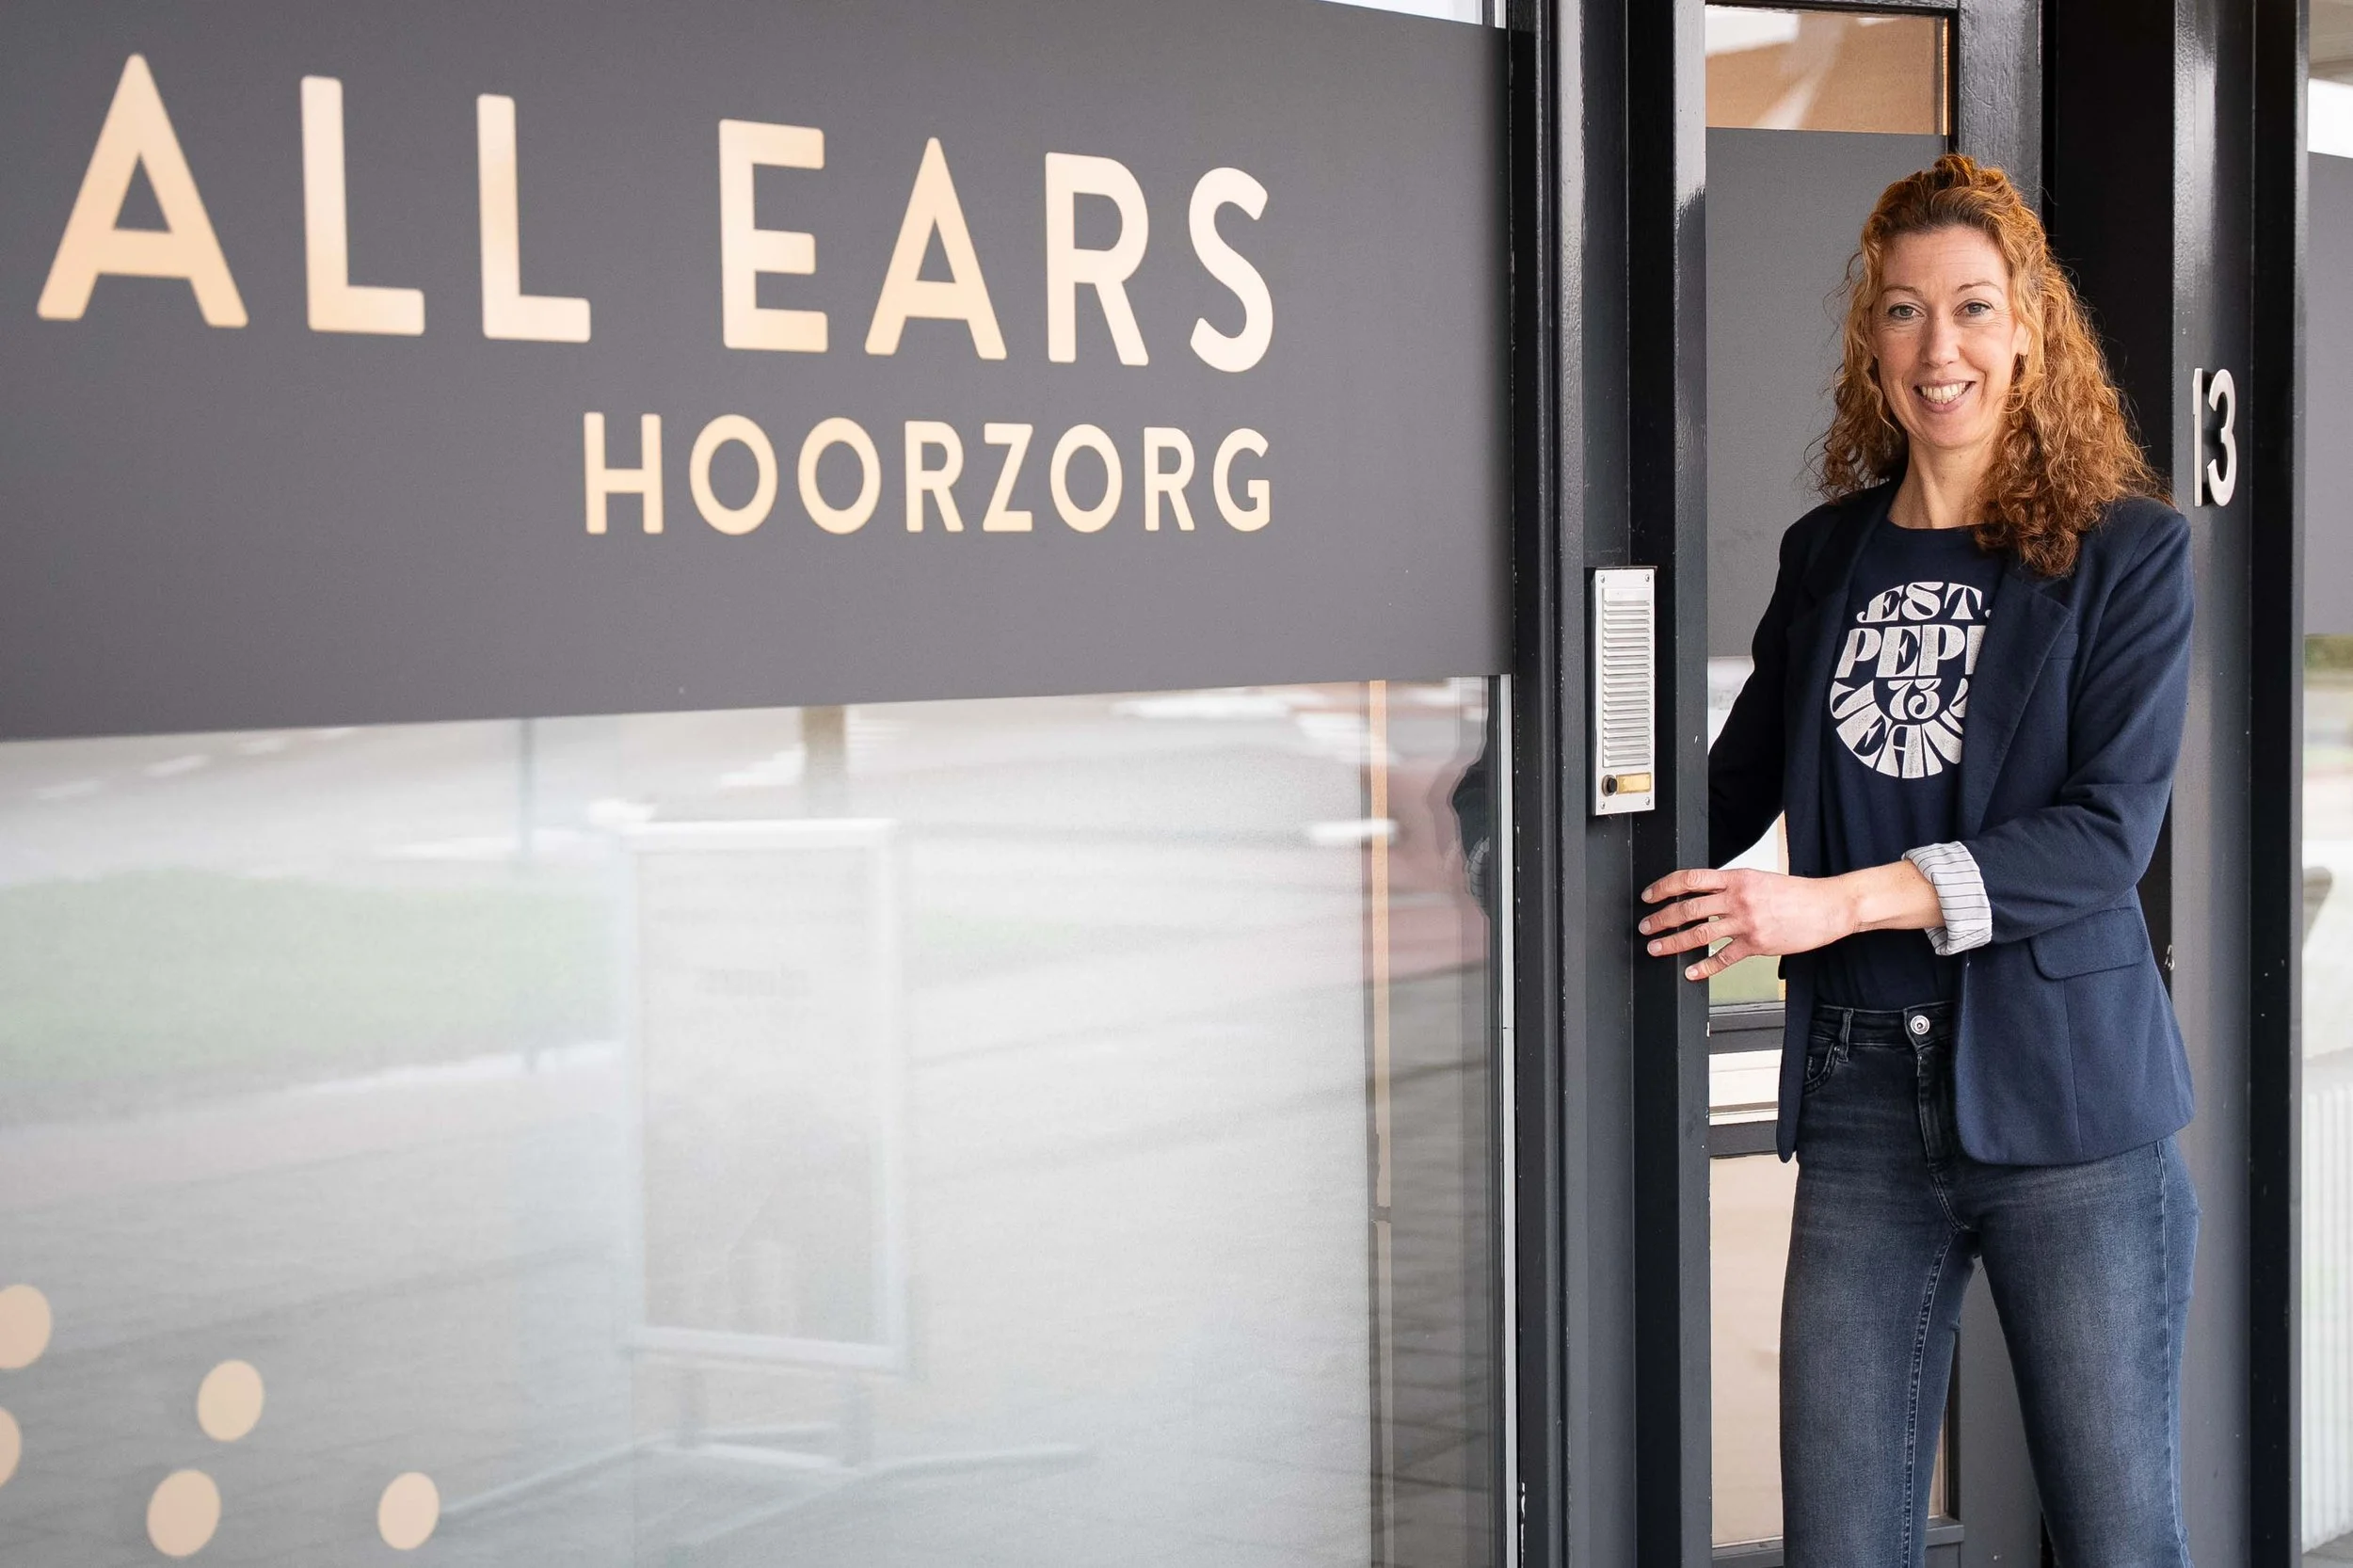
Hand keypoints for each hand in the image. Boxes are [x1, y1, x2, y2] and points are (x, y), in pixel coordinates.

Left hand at [1637, 867, 1857, 982]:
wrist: (1827, 907)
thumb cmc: (1796, 893)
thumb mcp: (1759, 879)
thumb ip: (1731, 886)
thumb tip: (1704, 894)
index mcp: (1736, 878)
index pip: (1690, 879)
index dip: (1664, 887)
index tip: (1650, 895)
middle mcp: (1737, 899)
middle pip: (1688, 908)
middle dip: (1661, 918)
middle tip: (1646, 926)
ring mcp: (1746, 923)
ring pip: (1699, 933)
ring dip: (1673, 942)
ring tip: (1657, 947)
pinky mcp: (1756, 944)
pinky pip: (1723, 958)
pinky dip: (1704, 966)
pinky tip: (1691, 971)